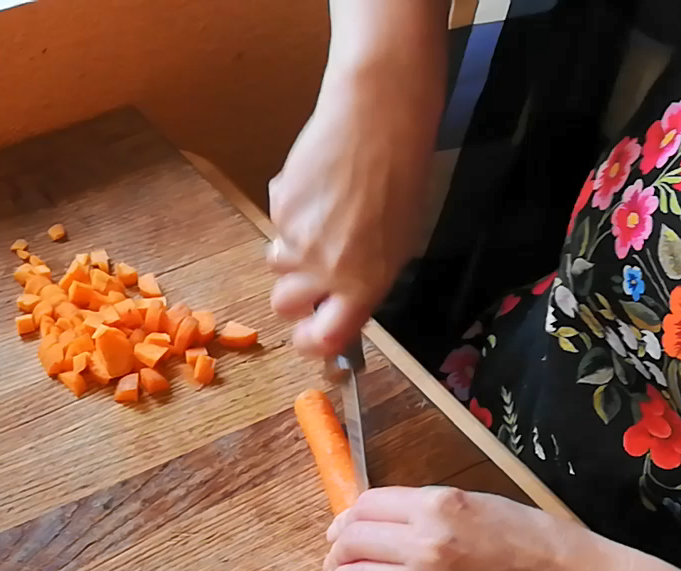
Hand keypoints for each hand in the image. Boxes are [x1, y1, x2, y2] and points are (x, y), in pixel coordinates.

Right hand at [268, 72, 438, 359]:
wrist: (378, 117)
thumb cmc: (403, 176)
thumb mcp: (399, 241)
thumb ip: (367, 279)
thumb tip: (342, 300)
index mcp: (363, 283)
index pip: (324, 338)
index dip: (311, 343)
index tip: (310, 336)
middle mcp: (324, 269)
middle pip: (283, 304)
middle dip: (293, 294)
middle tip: (310, 273)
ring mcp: (296, 237)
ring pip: (277, 260)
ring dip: (292, 249)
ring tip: (321, 216)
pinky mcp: (279, 204)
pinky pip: (278, 221)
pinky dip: (293, 211)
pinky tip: (319, 185)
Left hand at [323, 486, 621, 570]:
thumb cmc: (541, 547)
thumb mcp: (483, 506)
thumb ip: (430, 511)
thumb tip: (378, 521)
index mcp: (439, 506)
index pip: (364, 507)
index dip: (347, 520)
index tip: (343, 531)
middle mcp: (426, 545)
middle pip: (350, 544)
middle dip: (339, 553)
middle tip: (340, 563)